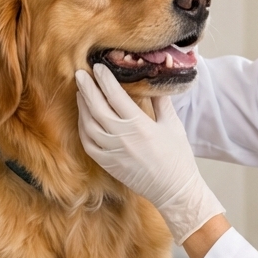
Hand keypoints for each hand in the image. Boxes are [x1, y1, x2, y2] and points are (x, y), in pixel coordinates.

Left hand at [75, 64, 223, 243]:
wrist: (174, 189)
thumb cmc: (177, 156)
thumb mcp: (172, 125)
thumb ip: (160, 102)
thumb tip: (152, 81)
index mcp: (139, 125)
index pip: (115, 95)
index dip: (104, 79)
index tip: (98, 67)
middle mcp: (122, 137)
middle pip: (96, 107)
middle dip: (86, 88)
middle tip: (80, 74)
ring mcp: (112, 152)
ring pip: (88, 125)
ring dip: (82, 107)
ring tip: (81, 93)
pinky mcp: (108, 164)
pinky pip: (88, 144)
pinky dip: (83, 128)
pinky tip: (84, 119)